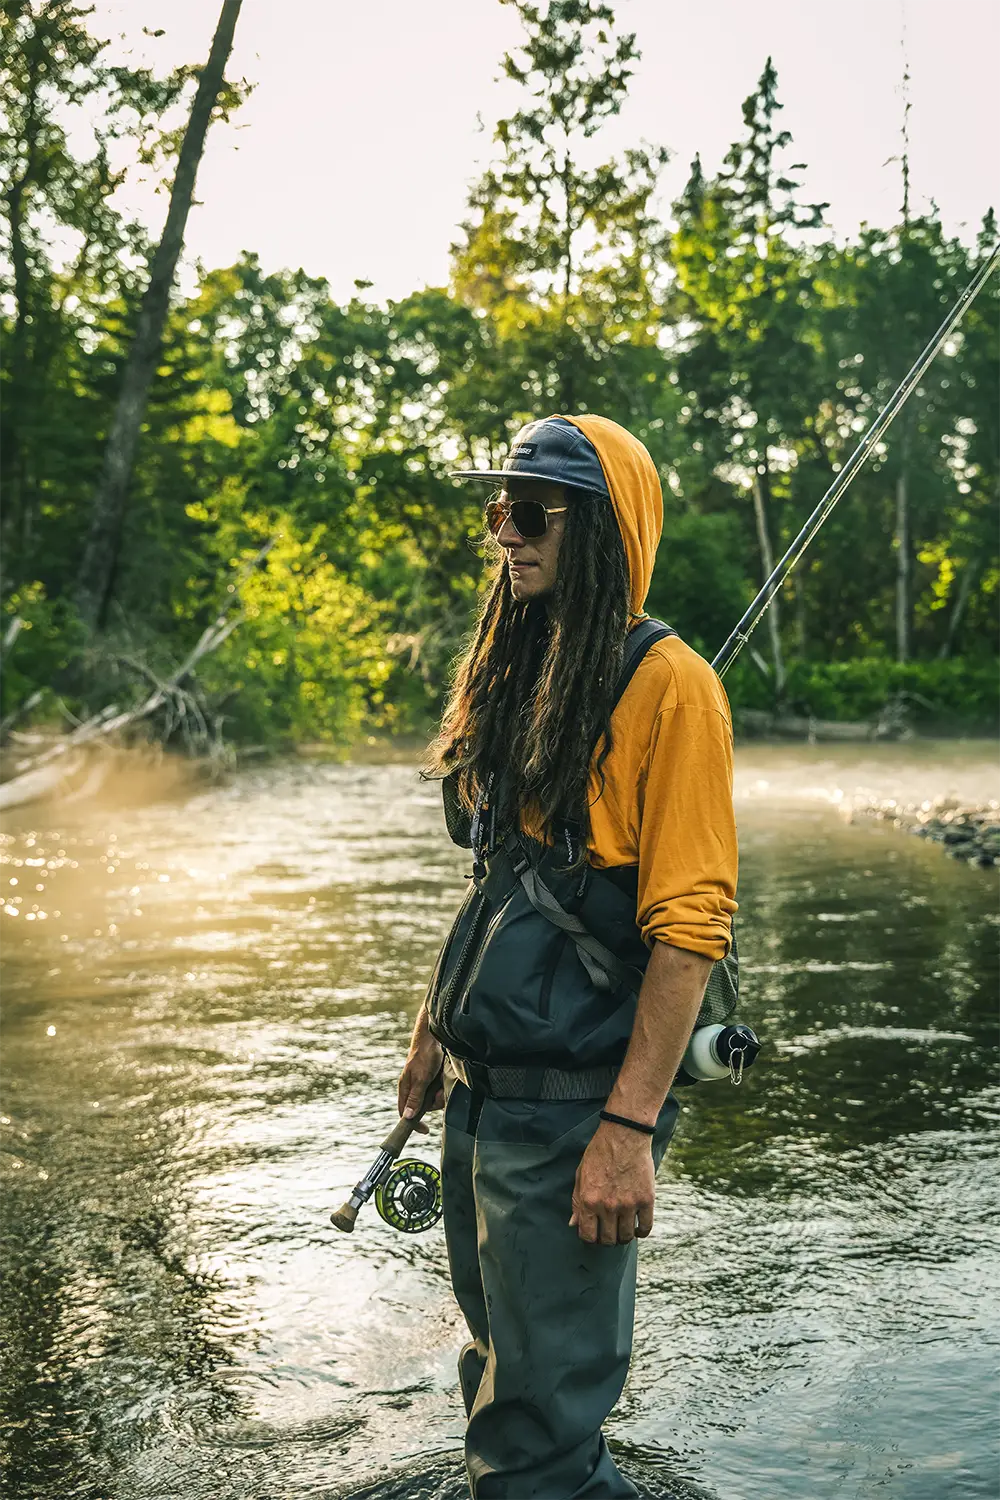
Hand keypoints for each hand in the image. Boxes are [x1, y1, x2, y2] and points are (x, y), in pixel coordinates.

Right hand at [397, 1008, 444, 1133]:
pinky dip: (444, 1085)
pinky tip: (445, 1075)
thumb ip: (415, 1097)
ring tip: (443, 1079)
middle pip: (423, 1107)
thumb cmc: (425, 1054)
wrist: (435, 1035)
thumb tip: (407, 1117)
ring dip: (441, 1092)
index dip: (412, 1123)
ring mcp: (424, 1083)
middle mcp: (414, 1087)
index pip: (404, 1112)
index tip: (425, 1130)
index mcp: (405, 1088)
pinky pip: (441, 1089)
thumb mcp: (421, 1078)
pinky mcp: (434, 1078)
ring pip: (434, 1099)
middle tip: (439, 1091)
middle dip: (434, 1102)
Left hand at [570, 1121, 654, 1244]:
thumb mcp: (581, 1174)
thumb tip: (573, 1224)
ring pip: (626, 1236)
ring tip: (622, 1228)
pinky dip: (641, 1231)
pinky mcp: (646, 1200)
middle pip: (607, 1240)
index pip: (587, 1236)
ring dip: (623, 1236)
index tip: (594, 1233)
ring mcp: (628, 1204)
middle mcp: (608, 1206)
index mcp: (588, 1200)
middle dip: (606, 1238)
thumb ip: (576, 1201)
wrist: (625, 1134)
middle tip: (608, 1230)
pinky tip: (636, 1226)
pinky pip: (645, 1227)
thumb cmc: (600, 1152)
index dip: (589, 1238)